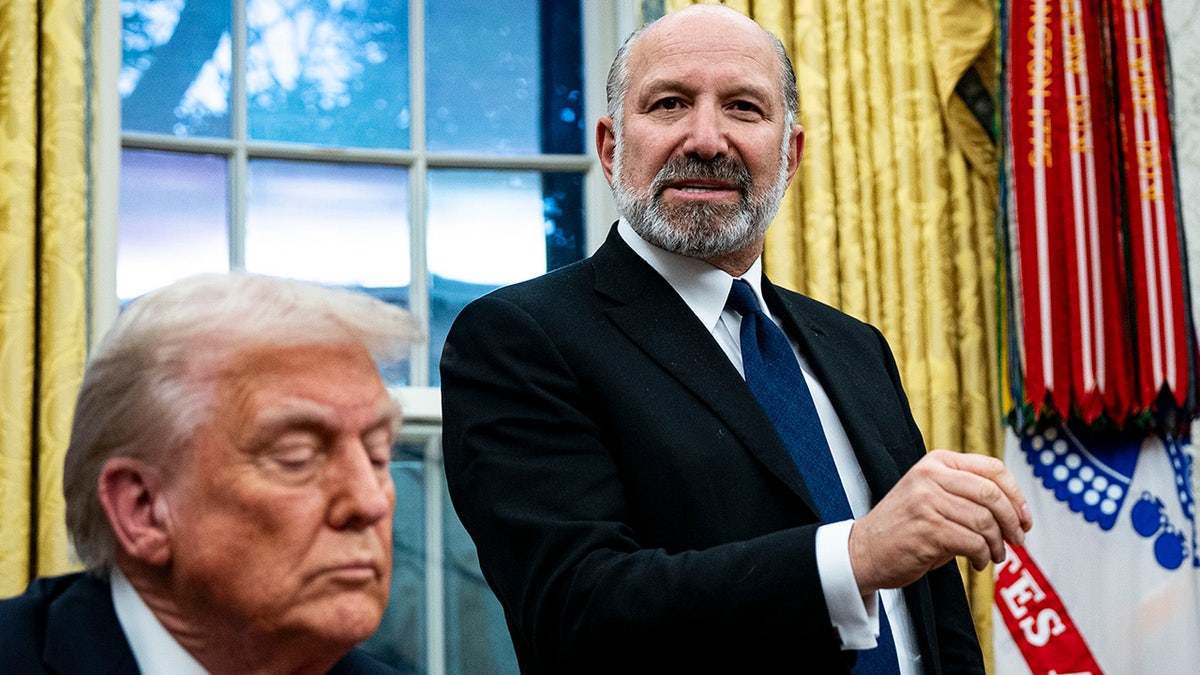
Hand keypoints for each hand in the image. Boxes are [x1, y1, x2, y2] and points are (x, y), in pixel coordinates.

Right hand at [848, 449, 1032, 594]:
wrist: (864, 550)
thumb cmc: (904, 527)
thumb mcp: (932, 496)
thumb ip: (966, 493)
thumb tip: (1016, 511)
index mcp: (936, 462)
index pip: (991, 468)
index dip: (1016, 494)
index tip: (1024, 517)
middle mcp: (930, 476)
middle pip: (991, 493)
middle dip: (1012, 521)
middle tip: (1018, 540)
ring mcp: (927, 501)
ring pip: (985, 521)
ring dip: (998, 544)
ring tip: (994, 555)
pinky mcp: (927, 529)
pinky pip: (973, 542)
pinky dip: (983, 556)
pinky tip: (979, 562)